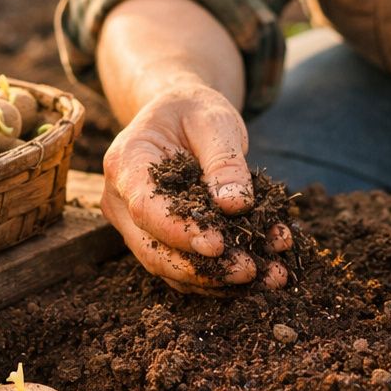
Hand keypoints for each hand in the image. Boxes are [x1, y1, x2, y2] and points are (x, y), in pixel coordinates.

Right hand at [101, 82, 290, 294]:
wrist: (179, 113)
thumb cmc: (193, 110)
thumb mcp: (214, 119)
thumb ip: (225, 160)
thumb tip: (236, 205)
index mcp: (125, 162)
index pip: (146, 208)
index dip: (180, 232)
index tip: (220, 245)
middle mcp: (120, 200)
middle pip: (153, 249)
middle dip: (203, 268)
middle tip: (252, 270)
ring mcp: (134, 225)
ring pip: (169, 268)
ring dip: (218, 280)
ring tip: (270, 276)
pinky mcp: (157, 240)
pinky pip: (184, 269)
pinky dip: (221, 276)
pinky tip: (262, 271)